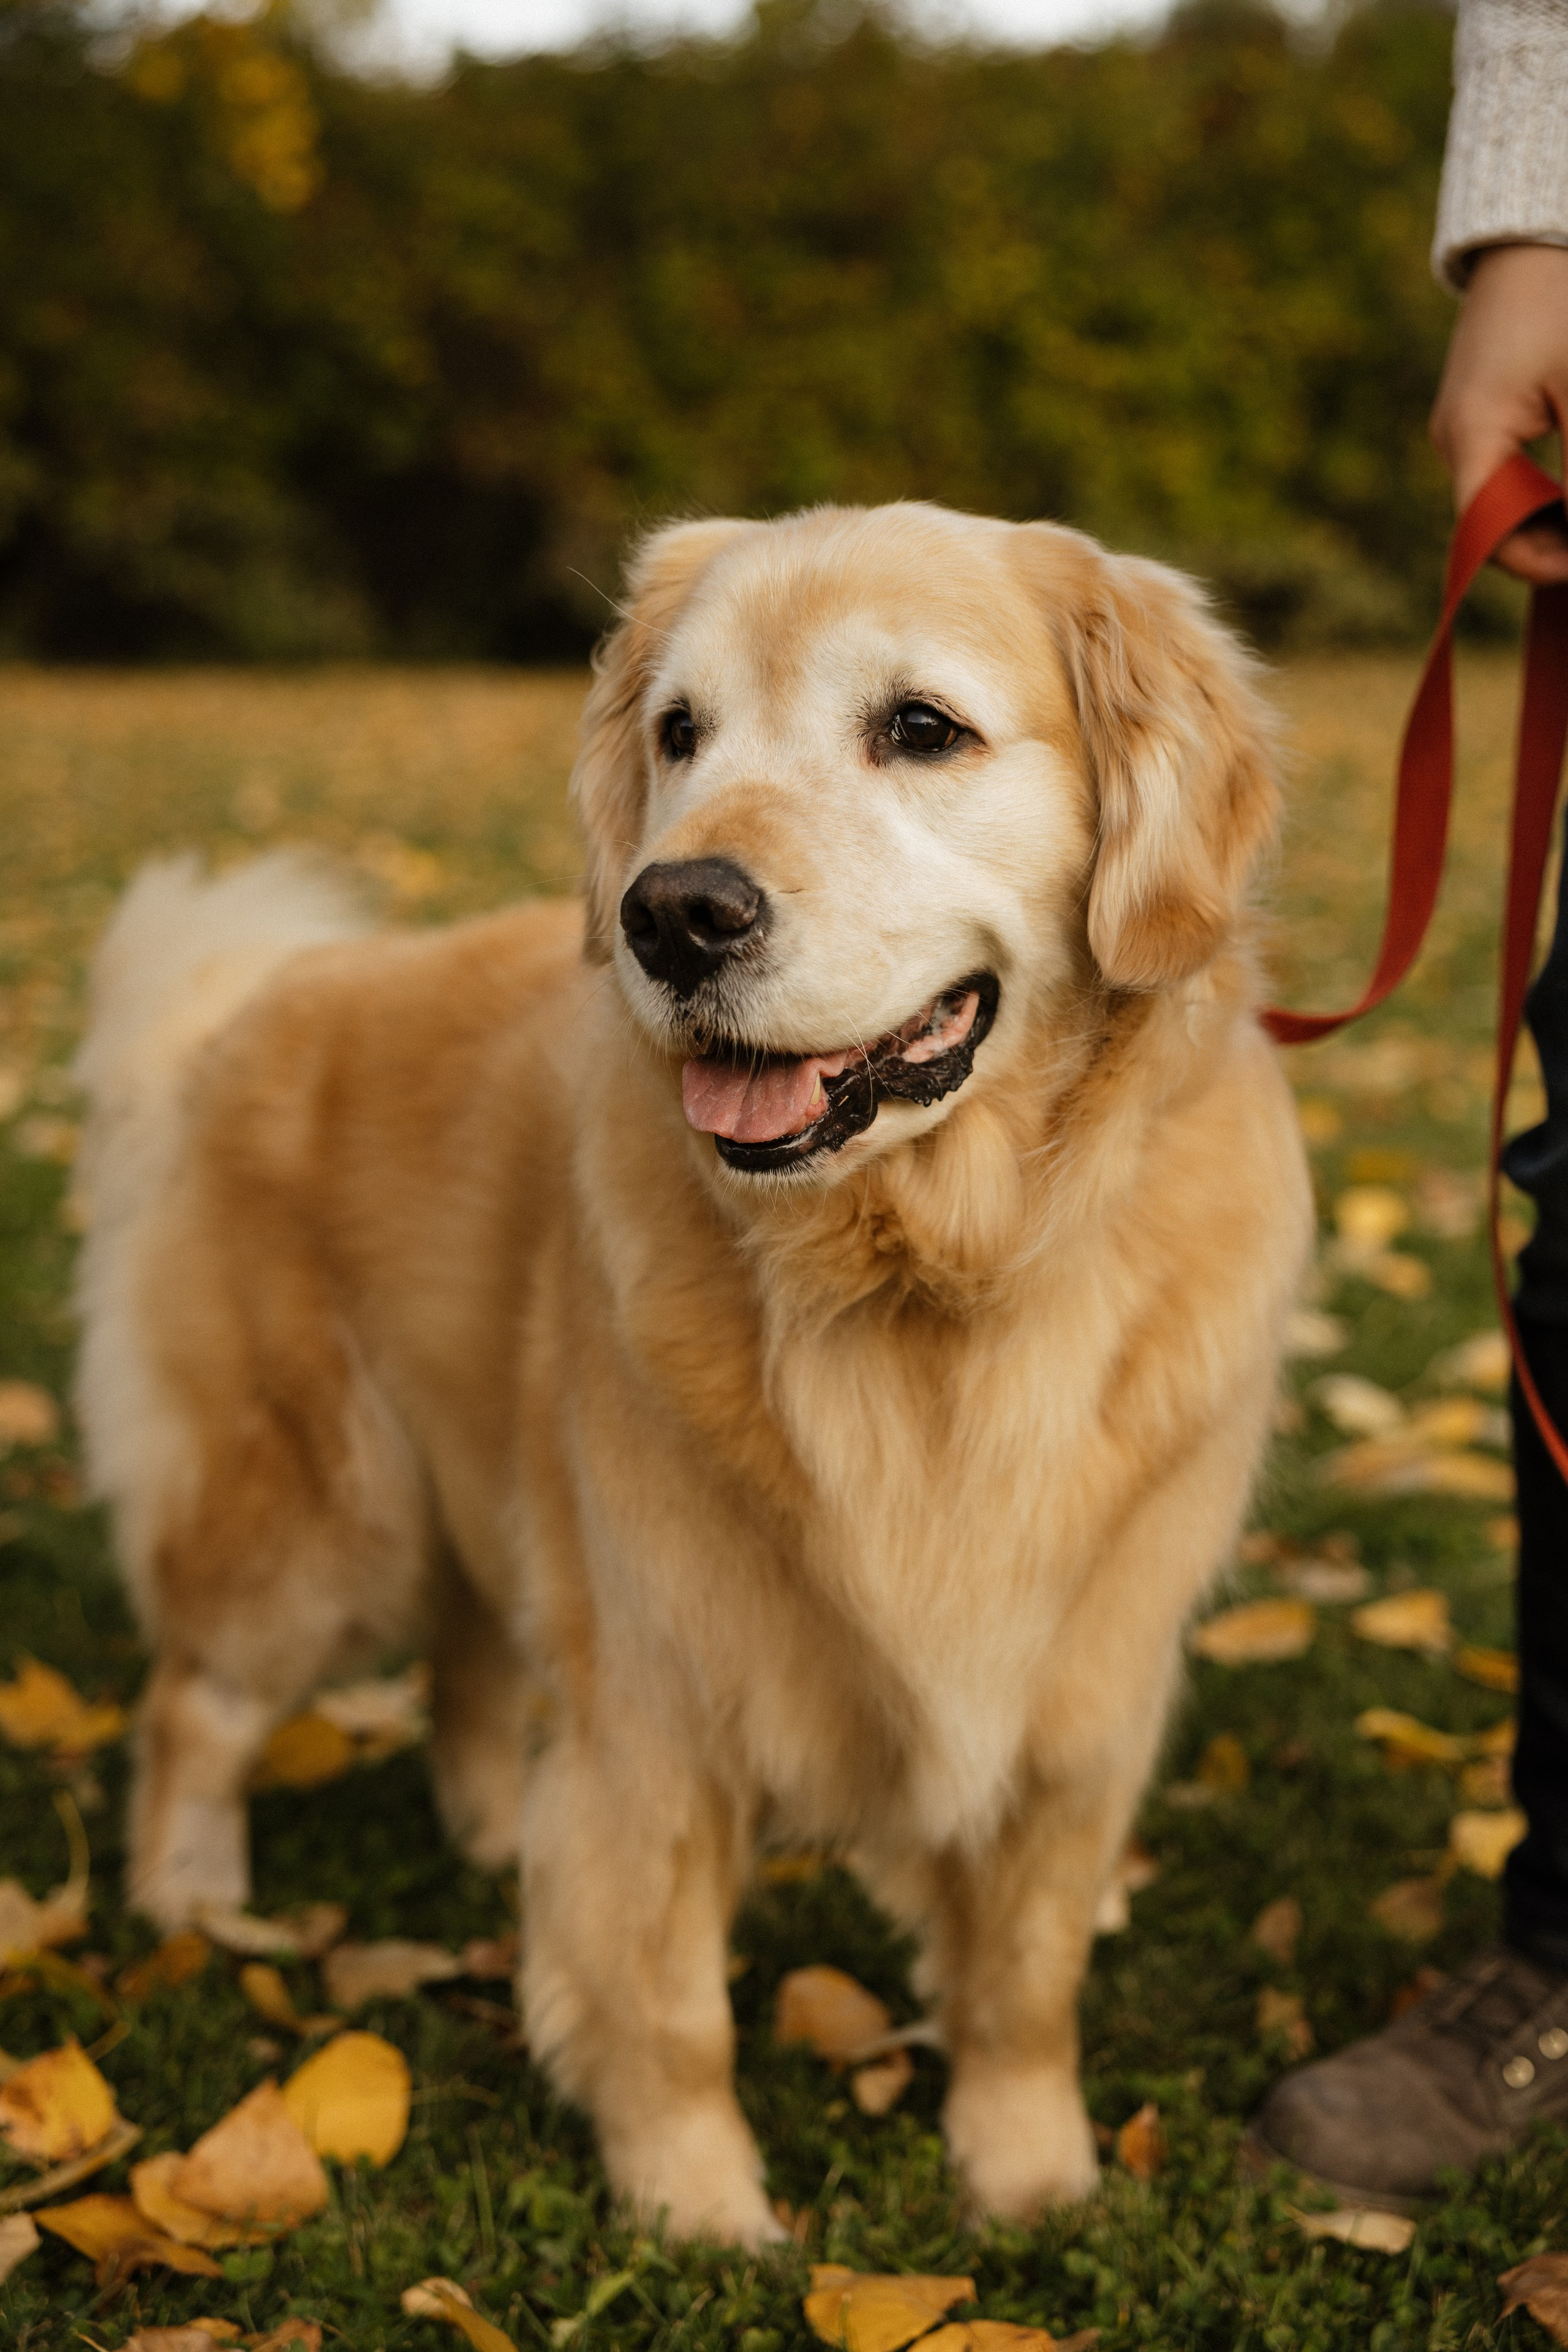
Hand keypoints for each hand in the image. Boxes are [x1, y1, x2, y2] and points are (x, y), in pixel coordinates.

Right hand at [1430, 243, 1567, 583]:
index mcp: (1472, 435)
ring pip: (1503, 502)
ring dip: (1551, 516)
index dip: (1541, 563)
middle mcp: (1454, 441)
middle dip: (1552, 542)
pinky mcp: (1478, 417)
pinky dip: (1543, 488)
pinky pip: (1505, 474)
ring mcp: (1461, 430)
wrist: (1527, 240)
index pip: (1490, 533)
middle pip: (1496, 525)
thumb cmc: (1560, 301)